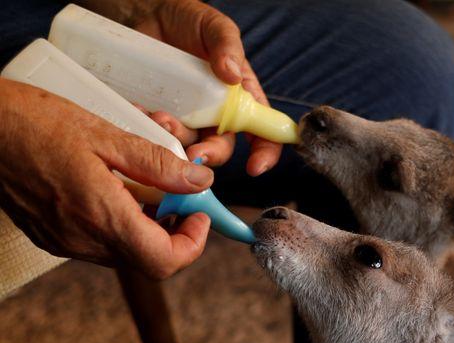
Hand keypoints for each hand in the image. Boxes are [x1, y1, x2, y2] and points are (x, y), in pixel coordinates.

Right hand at [0, 79, 213, 278]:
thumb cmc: (32, 122)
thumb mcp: (105, 134)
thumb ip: (158, 164)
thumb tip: (200, 181)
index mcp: (100, 215)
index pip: (164, 260)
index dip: (193, 244)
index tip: (200, 215)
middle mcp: (81, 239)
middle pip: (148, 260)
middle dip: (174, 232)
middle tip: (180, 197)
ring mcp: (64, 241)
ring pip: (126, 252)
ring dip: (148, 227)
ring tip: (149, 187)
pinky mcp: (51, 236)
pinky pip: (99, 242)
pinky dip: (121, 224)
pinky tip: (118, 190)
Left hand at [133, 0, 280, 175]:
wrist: (150, 14)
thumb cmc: (191, 21)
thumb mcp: (215, 26)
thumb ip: (227, 45)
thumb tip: (232, 74)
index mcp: (240, 98)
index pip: (262, 133)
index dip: (264, 154)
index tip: (255, 167)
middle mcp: (215, 114)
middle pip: (221, 148)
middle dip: (210, 155)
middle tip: (194, 154)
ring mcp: (186, 117)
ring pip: (187, 145)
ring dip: (176, 140)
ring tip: (161, 117)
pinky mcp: (158, 113)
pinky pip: (155, 133)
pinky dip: (147, 129)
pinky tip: (140, 113)